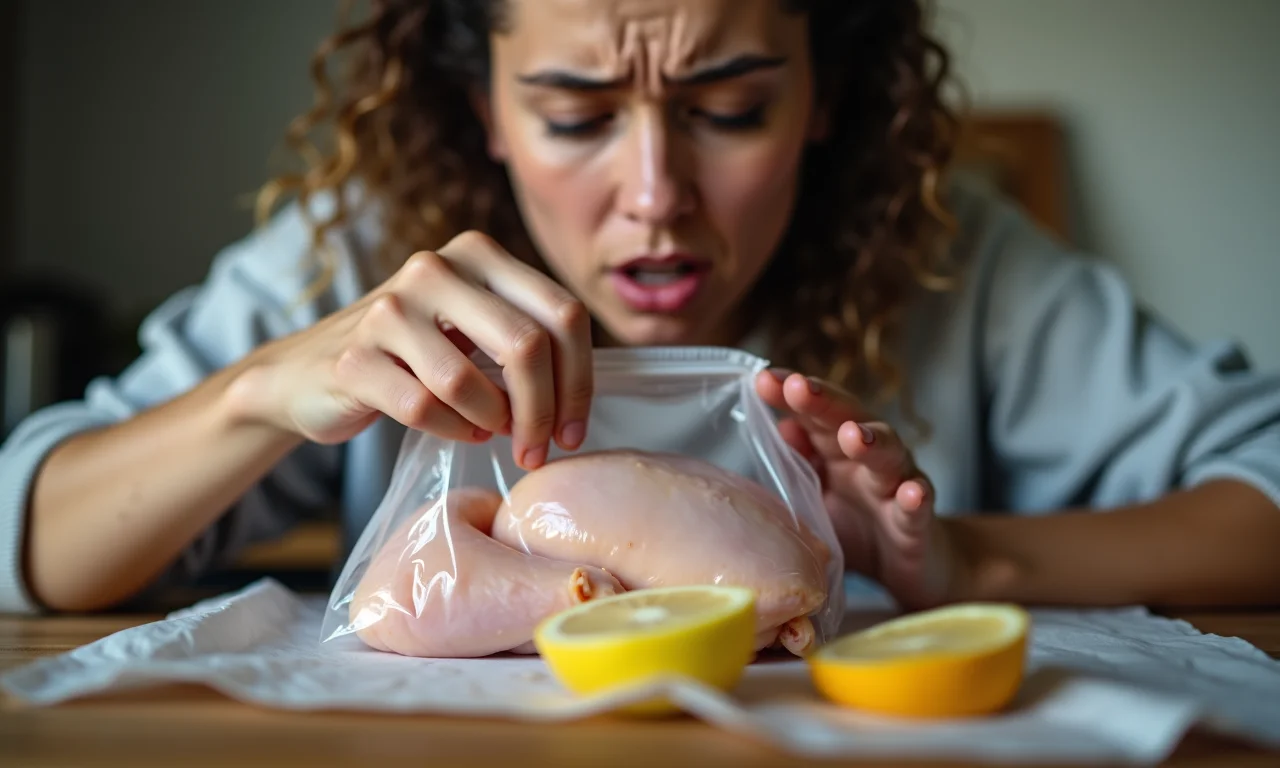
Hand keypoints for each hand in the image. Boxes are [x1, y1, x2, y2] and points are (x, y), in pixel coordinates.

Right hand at [227, 230, 592, 469]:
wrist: (309, 372)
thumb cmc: (410, 355)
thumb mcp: (472, 325)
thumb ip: (526, 336)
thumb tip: (581, 392)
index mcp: (478, 253)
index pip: (561, 312)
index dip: (580, 378)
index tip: (574, 428)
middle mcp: (435, 268)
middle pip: (527, 345)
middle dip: (544, 410)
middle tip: (540, 448)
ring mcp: (389, 310)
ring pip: (470, 381)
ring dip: (494, 422)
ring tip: (493, 433)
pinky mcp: (354, 357)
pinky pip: (423, 407)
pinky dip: (453, 431)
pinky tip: (459, 432)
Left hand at [755, 369, 957, 609]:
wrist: (915, 564)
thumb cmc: (858, 525)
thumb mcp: (820, 495)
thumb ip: (801, 461)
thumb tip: (781, 426)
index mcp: (836, 449)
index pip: (813, 413)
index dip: (790, 394)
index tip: (763, 378)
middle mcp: (869, 458)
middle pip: (850, 419)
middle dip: (824, 401)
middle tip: (798, 387)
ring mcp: (897, 485)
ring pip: (889, 455)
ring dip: (872, 441)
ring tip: (854, 435)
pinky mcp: (918, 522)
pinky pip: (918, 507)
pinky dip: (915, 498)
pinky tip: (911, 493)